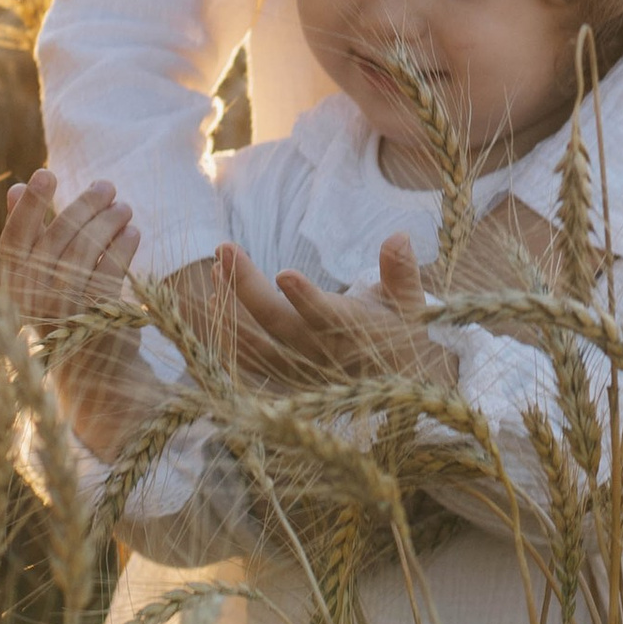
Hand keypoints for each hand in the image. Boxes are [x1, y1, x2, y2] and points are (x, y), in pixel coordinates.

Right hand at [1, 171, 138, 330]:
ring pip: (88, 246)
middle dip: (86, 204)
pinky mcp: (97, 314)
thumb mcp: (35, 277)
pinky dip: (123, 246)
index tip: (46, 173)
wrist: (91, 369)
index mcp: (14, 283)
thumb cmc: (60, 309)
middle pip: (59, 235)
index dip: (29, 204)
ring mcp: (65, 306)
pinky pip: (112, 268)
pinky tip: (132, 233)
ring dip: (110, 220)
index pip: (15, 236)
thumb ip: (27, 233)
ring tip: (124, 208)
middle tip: (107, 186)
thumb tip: (14, 187)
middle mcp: (33, 295)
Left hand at [214, 235, 457, 389]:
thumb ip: (401, 270)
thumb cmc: (400, 333)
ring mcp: (300, 369)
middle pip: (278, 323)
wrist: (394, 387)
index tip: (284, 273)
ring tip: (216, 270)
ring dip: (231, 308)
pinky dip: (229, 336)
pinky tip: (214, 303)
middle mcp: (323, 354)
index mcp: (355, 332)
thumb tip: (398, 236)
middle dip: (247, 287)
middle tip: (225, 249)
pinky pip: (250, 361)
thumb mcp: (409, 302)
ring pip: (256, 344)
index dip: (305, 297)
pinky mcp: (286, 378)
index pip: (327, 315)